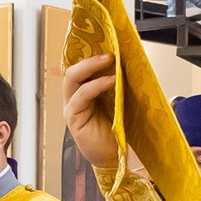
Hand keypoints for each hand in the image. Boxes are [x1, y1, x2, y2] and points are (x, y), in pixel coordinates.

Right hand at [60, 54, 121, 169]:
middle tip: (109, 53)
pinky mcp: (74, 118)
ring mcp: (72, 107)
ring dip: (90, 66)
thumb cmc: (118, 130)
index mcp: (85, 92)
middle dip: (90, 58)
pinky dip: (95, 85)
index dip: (92, 55)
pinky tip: (110, 81)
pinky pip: (80, 96)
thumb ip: (118, 84)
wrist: (117, 155)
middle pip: (73, 70)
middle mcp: (75, 98)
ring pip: (72, 79)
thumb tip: (128, 62)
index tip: (110, 45)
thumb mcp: (119, 100)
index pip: (83, 69)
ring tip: (109, 61)